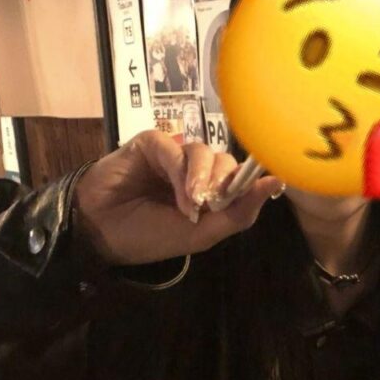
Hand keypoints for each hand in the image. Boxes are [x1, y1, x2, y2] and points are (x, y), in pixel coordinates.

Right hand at [73, 130, 281, 265]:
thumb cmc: (150, 237)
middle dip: (226, 183)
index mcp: (210, 192)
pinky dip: (182, 170)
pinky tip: (181, 194)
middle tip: (211, 205)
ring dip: (204, 179)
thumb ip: (239, 212)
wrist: (103, 234)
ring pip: (205, 152)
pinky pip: (175, 147)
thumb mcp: (202, 234)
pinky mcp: (151, 143)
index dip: (248, 183)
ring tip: (192, 204)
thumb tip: (276, 181)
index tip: (261, 186)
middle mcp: (195, 170)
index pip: (241, 177)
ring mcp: (173, 154)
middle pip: (227, 161)